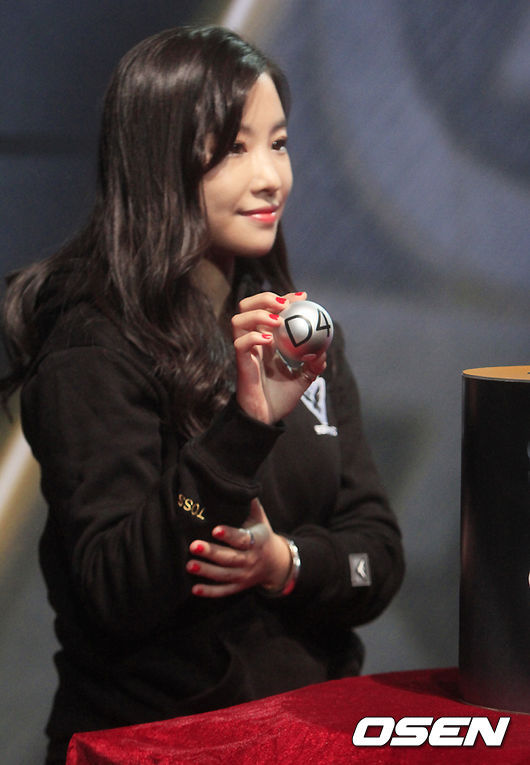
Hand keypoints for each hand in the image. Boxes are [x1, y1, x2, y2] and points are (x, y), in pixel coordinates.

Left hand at [186, 498, 291, 597]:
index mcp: (257, 540)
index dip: (229, 535)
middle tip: (193, 546)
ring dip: (207, 571)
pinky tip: (194, 589)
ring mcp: (244, 575)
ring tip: (189, 564)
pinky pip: (223, 591)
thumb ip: (248, 502)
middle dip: (212, 552)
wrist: (275, 563)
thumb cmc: (261, 533)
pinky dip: (209, 591)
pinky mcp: (238, 586)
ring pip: (225, 575)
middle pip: (231, 558)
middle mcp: (251, 559)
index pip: (243, 538)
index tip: (215, 529)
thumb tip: (236, 480)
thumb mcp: (260, 517)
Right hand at [232, 291, 326, 423]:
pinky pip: (240, 343)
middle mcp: (253, 341)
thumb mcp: (302, 380)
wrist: (266, 419)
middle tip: (285, 304)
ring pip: (238, 319)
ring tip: (277, 320)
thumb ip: (312, 366)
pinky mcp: (241, 363)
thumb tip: (323, 352)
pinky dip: (253, 337)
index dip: (283, 298)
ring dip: (258, 314)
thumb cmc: (279, 399)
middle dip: (265, 298)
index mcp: (266, 340)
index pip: (269, 309)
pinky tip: (269, 341)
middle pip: (247, 306)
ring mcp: (245, 351)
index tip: (303, 297)